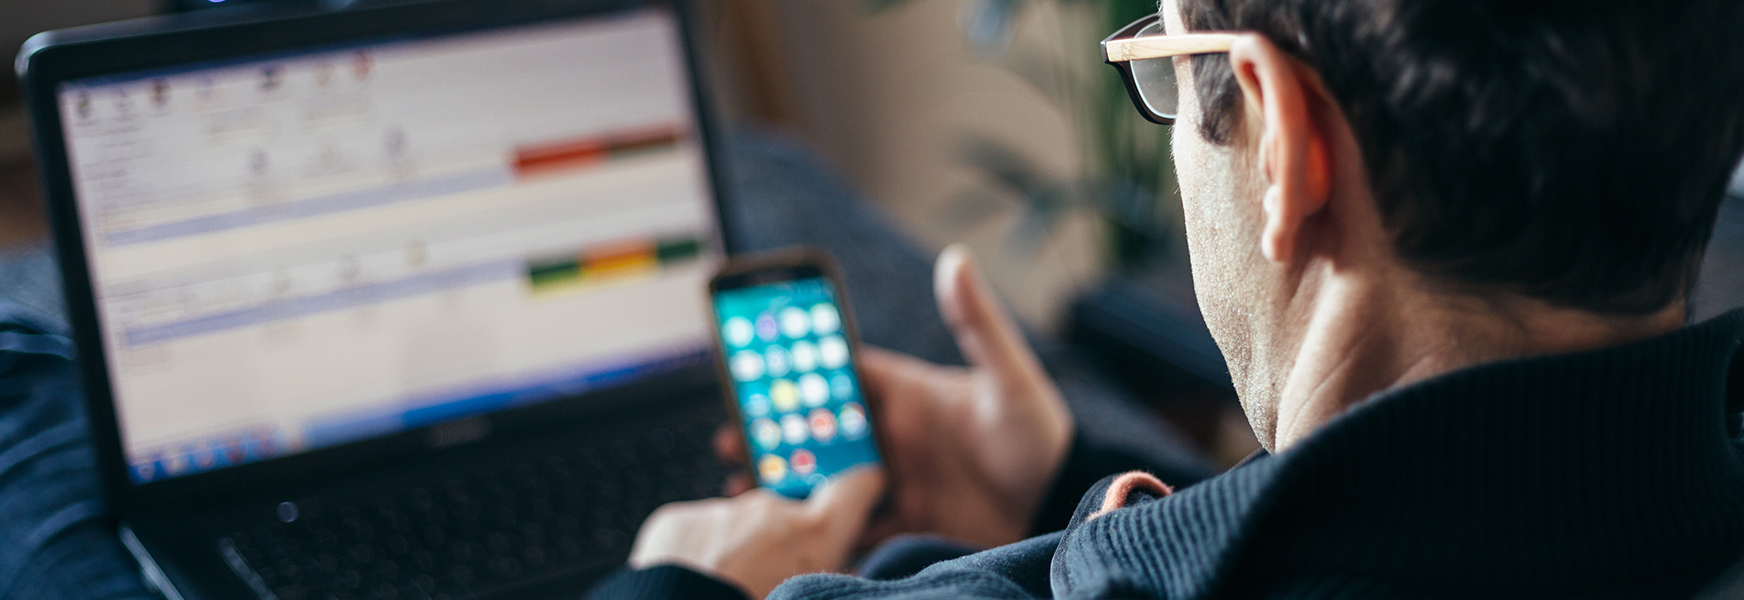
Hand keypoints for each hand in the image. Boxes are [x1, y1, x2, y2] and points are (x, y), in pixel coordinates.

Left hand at [630, 467, 885, 598]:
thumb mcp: (804, 595)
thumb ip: (826, 583)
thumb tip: (839, 572)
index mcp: (812, 537)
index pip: (855, 490)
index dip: (860, 488)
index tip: (863, 489)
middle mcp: (769, 511)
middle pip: (784, 521)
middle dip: (776, 548)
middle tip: (760, 588)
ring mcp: (719, 511)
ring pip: (734, 528)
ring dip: (731, 555)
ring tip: (719, 594)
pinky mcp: (676, 519)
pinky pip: (694, 533)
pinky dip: (692, 556)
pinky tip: (687, 588)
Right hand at [716, 245, 1073, 547]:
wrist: (1060, 508)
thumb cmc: (1040, 436)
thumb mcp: (1009, 379)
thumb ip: (979, 324)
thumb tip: (956, 259)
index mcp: (908, 393)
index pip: (842, 372)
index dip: (799, 366)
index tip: (754, 364)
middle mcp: (892, 434)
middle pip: (819, 427)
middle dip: (773, 429)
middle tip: (729, 433)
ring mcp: (894, 480)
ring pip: (824, 476)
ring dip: (784, 478)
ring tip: (742, 484)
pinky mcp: (902, 523)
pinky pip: (847, 525)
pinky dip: (815, 527)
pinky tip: (783, 532)